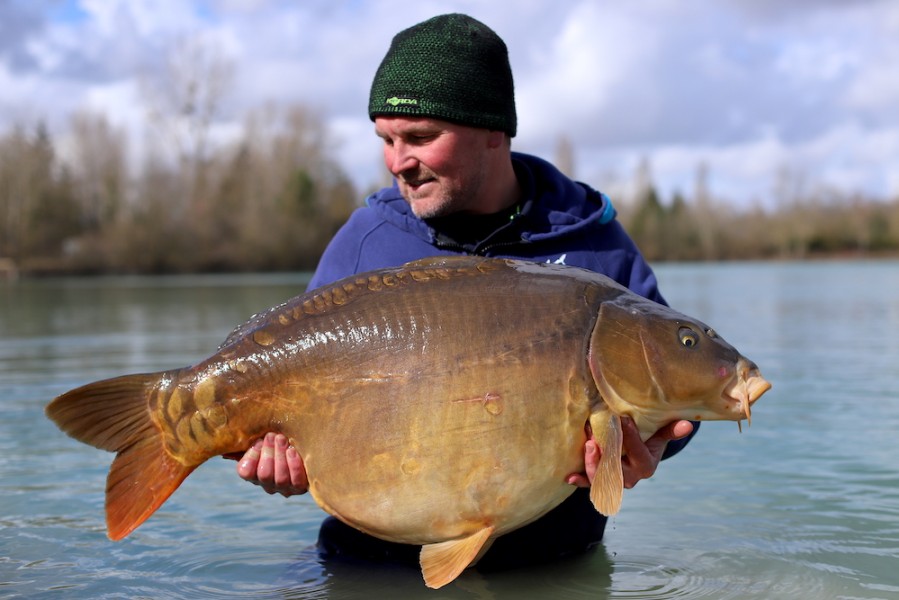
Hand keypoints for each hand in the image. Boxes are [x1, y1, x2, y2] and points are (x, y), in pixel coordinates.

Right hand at [227, 432, 308, 495]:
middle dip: (268, 453)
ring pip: (280, 478)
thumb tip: (233, 436)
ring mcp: (284, 488)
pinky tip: (293, 451)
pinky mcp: (300, 488)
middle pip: (264, 474)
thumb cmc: (278, 439)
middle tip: (272, 436)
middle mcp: (267, 484)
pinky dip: (294, 465)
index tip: (258, 440)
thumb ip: (249, 438)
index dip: (251, 456)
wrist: (303, 446)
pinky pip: (296, 481)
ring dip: (280, 456)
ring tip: (282, 439)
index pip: (245, 472)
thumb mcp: (263, 437)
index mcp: (254, 473)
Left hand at [566, 417, 693, 487]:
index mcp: (646, 466)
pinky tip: (569, 477)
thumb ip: (670, 430)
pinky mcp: (600, 481)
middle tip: (595, 439)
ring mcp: (614, 482)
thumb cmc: (649, 439)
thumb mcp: (660, 435)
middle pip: (616, 470)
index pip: (638, 452)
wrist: (638, 455)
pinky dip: (580, 481)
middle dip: (605, 456)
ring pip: (601, 479)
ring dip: (592, 464)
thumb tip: (687, 425)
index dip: (631, 437)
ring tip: (588, 445)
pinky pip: (589, 484)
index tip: (623, 420)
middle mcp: (630, 478)